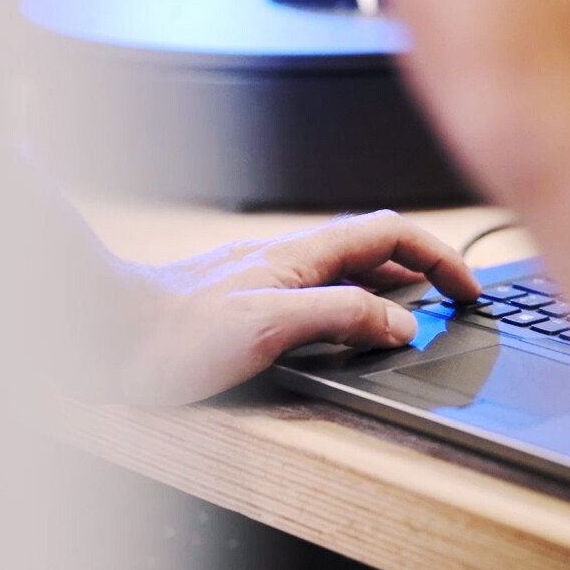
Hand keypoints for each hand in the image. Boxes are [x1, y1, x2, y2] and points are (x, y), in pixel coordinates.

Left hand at [108, 211, 480, 404]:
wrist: (101, 335)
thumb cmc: (173, 334)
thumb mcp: (272, 325)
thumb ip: (344, 316)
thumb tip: (404, 322)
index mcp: (301, 256)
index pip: (392, 234)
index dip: (439, 255)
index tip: (467, 287)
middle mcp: (287, 261)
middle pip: (374, 250)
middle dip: (422, 268)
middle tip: (453, 299)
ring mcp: (265, 280)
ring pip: (345, 272)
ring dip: (388, 287)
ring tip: (414, 315)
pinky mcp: (244, 307)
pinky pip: (316, 295)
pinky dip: (348, 307)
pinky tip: (341, 333)